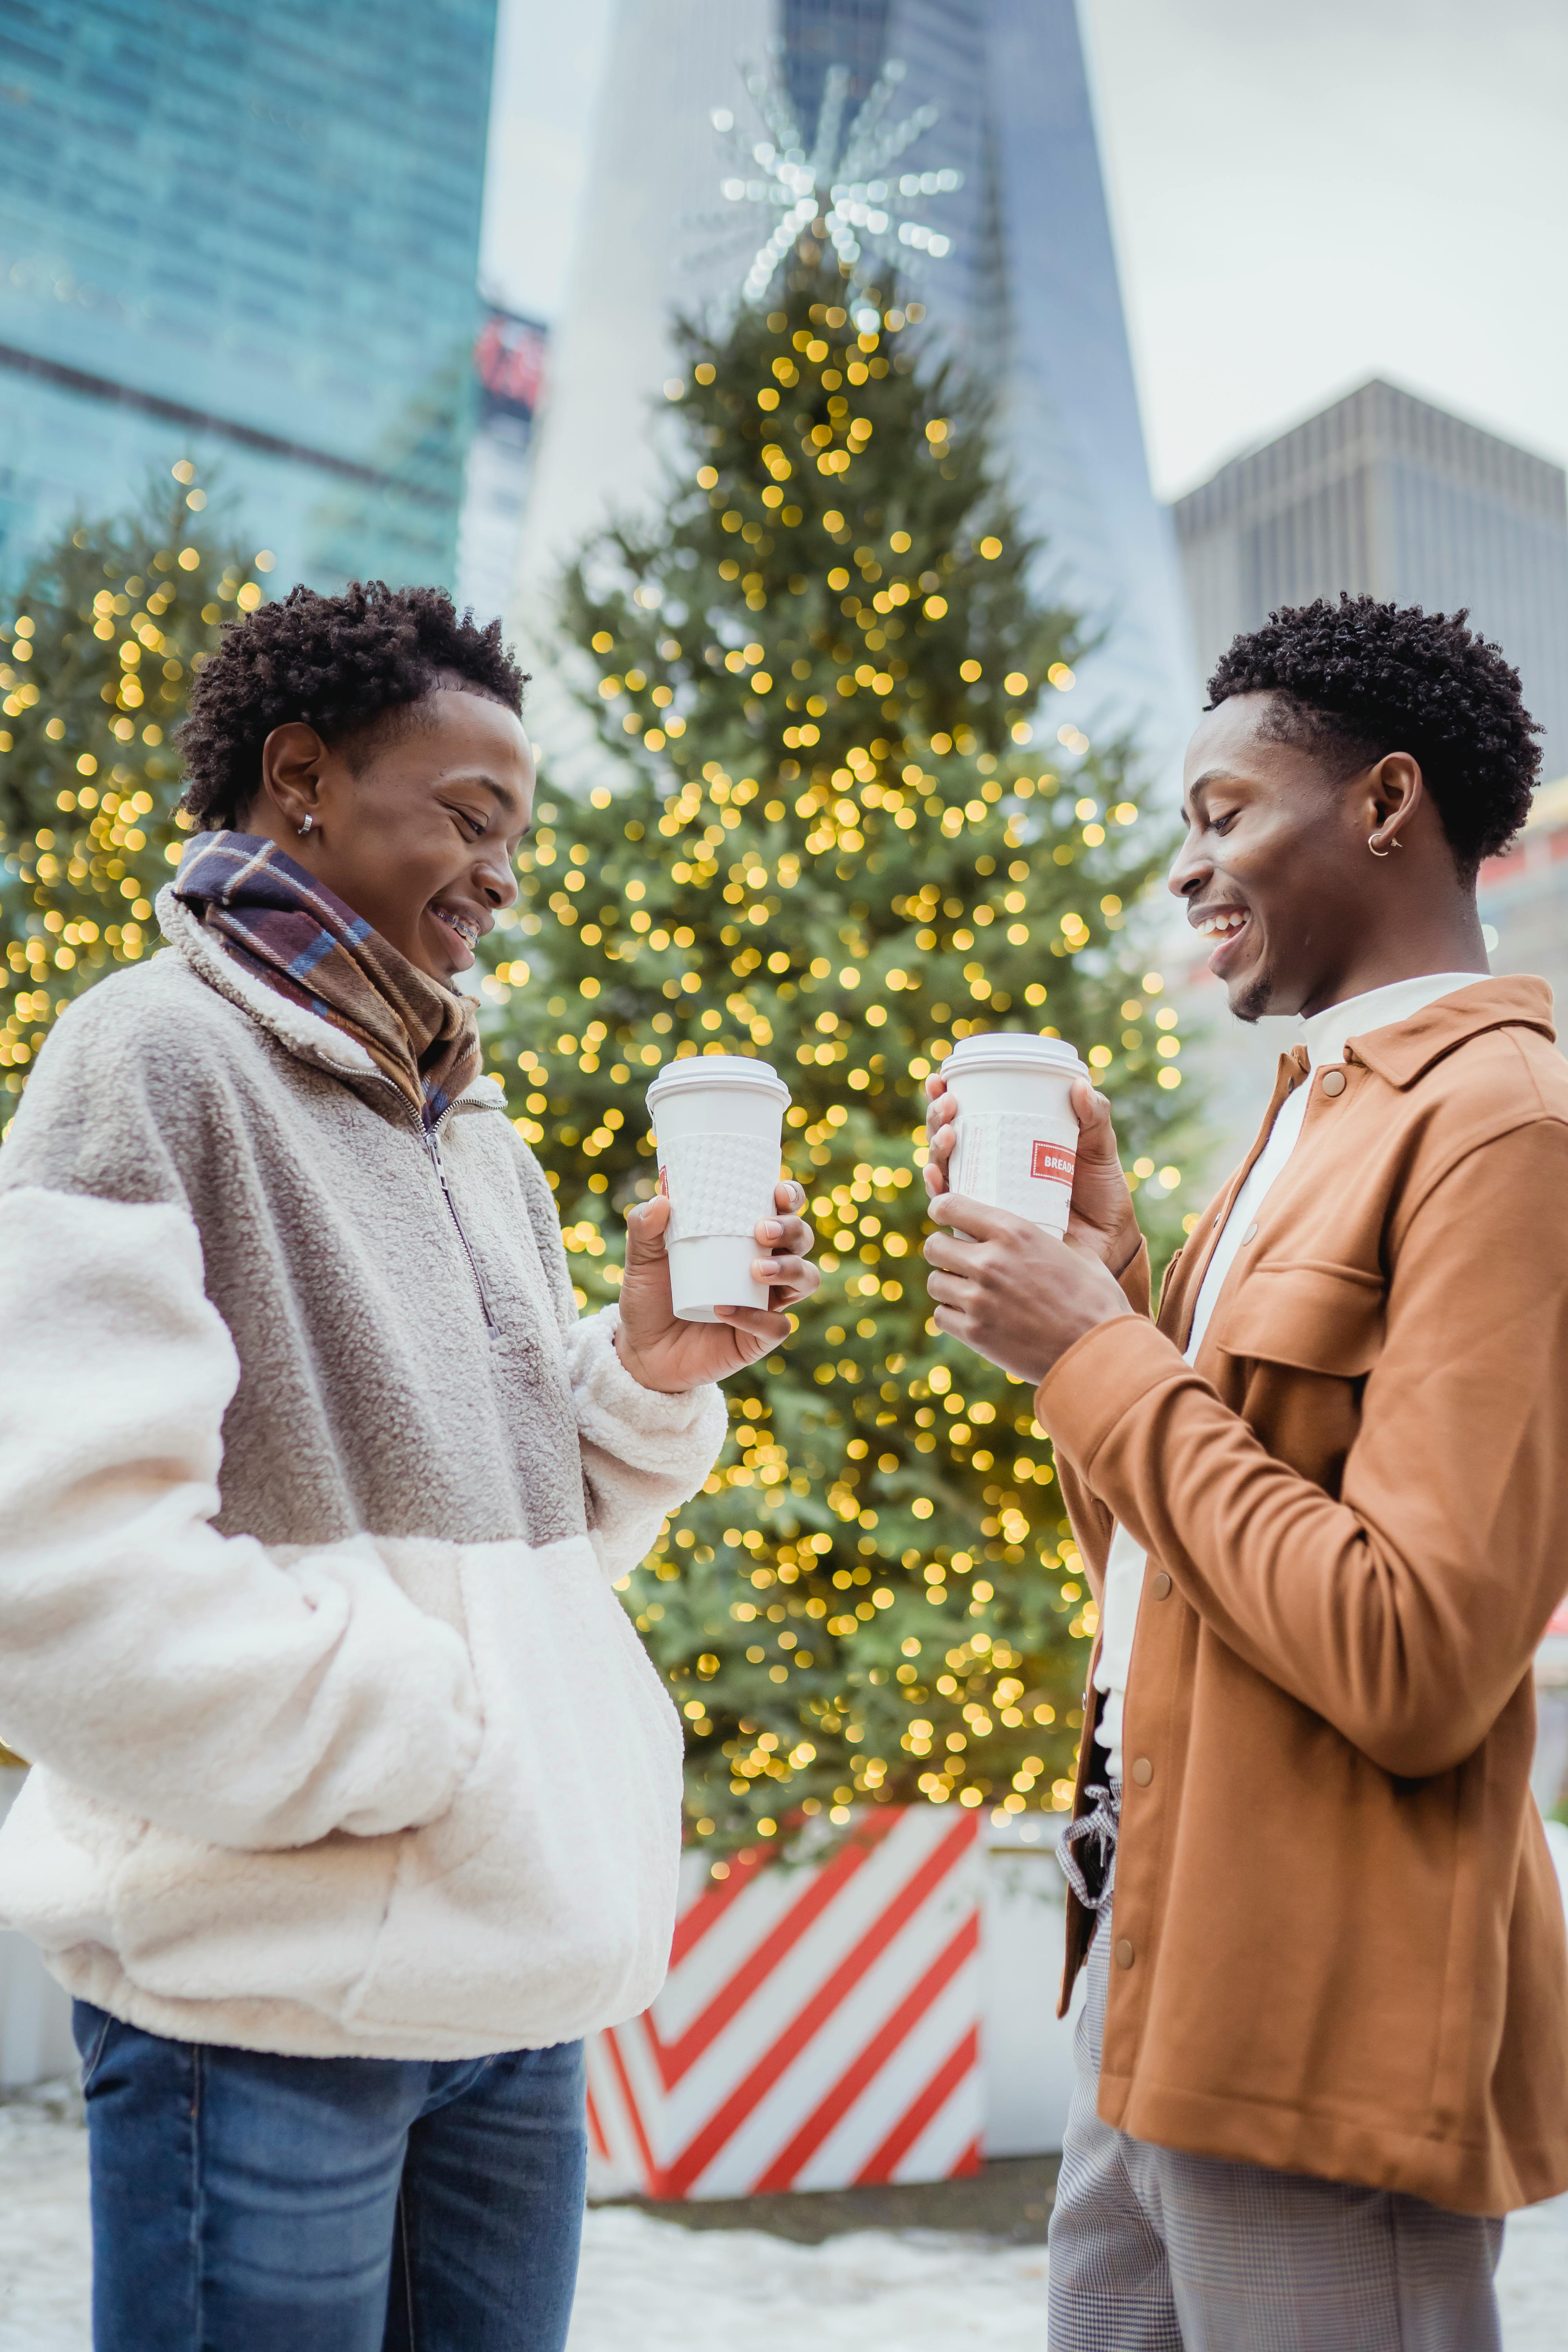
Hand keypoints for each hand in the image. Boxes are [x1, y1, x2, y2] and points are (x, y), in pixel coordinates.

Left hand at [615, 1181, 818, 1390]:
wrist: (642, 1351)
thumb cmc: (650, 1297)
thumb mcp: (641, 1259)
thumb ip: (644, 1228)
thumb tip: (661, 1200)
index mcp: (744, 1239)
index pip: (781, 1209)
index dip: (789, 1196)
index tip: (776, 1192)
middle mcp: (765, 1266)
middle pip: (802, 1239)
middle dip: (792, 1229)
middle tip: (762, 1231)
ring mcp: (766, 1302)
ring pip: (806, 1279)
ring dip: (789, 1268)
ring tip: (757, 1269)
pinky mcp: (759, 1338)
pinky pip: (777, 1326)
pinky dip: (757, 1317)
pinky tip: (726, 1311)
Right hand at [923, 1070, 1142, 1276]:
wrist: (1110, 1239)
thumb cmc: (1101, 1192)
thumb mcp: (1098, 1148)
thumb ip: (1094, 1116)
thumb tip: (1079, 1084)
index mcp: (1007, 1142)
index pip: (966, 1114)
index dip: (943, 1096)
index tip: (939, 1080)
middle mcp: (988, 1168)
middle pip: (947, 1139)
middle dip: (937, 1119)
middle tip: (948, 1106)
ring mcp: (985, 1197)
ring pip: (944, 1169)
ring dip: (936, 1150)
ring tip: (950, 1134)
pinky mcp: (985, 1227)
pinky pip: (951, 1210)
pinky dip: (939, 1190)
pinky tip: (937, 1176)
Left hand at [923, 1191, 1132, 1383]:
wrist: (1099, 1353)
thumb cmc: (1097, 1302)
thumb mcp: (1080, 1254)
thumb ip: (1054, 1239)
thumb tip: (1049, 1233)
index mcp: (1014, 1232)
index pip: (950, 1206)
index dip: (942, 1209)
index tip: (943, 1214)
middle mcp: (989, 1261)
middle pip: (934, 1246)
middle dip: (943, 1250)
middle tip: (956, 1259)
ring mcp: (978, 1298)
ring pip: (935, 1282)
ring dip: (948, 1285)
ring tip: (967, 1290)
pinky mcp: (975, 1333)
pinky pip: (942, 1316)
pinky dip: (953, 1316)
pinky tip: (972, 1317)